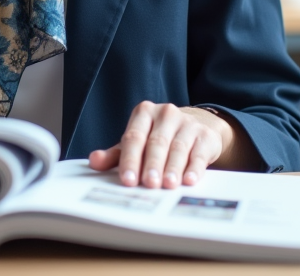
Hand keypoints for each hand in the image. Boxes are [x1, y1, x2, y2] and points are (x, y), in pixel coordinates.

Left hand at [87, 102, 231, 188]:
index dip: (130, 159)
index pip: (134, 137)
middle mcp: (165, 114)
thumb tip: (94, 161)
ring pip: (178, 148)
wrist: (196, 126)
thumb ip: (116, 154)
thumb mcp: (137, 142)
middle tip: (149, 183)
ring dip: (172, 168)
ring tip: (168, 185)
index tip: (128, 179)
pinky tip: (189, 180)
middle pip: (156, 142)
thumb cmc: (159, 137)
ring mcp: (187, 123)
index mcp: (144, 113)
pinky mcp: (205, 135)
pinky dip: (194, 168)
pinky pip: (198, 153)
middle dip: (152, 165)